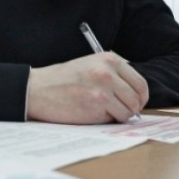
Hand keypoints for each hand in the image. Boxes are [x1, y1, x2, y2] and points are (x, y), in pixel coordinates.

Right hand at [27, 52, 148, 123]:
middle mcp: (109, 71)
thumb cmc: (63, 80)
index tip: (134, 103)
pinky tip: (94, 114)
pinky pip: (117, 118)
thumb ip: (112, 74)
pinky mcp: (97, 103)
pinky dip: (109, 120)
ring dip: (120, 115)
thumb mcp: (90, 65)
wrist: (38, 89)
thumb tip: (135, 94)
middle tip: (122, 112)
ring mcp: (104, 87)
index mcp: (109, 59)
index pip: (139, 82)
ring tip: (104, 112)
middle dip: (133, 108)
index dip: (140, 97)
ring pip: (130, 110)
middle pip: (138, 97)